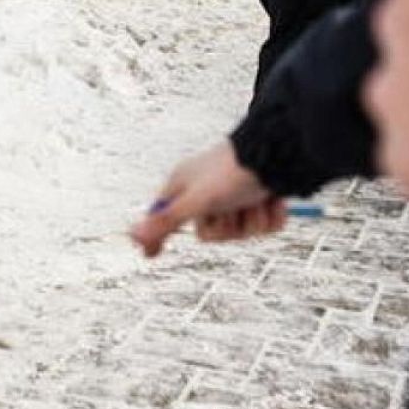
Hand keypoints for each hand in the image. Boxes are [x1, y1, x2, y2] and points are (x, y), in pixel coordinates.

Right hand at [129, 141, 284, 257]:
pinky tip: (271, 199)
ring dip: (252, 220)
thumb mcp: (196, 200)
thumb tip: (131, 235)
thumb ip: (166, 221)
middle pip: (210, 232)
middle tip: (230, 208)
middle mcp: (209, 193)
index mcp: (186, 186)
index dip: (157, 235)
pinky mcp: (263, 201)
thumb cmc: (230, 171)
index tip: (150, 255)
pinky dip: (271, 216)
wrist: (277, 153)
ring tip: (254, 199)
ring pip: (242, 231)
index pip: (163, 216)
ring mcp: (237, 198)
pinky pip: (266, 225)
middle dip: (227, 226)